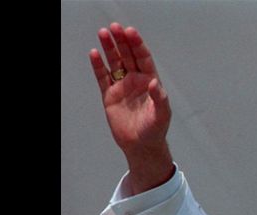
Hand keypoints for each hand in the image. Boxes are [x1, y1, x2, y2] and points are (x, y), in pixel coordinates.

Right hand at [89, 23, 173, 194]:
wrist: (141, 146)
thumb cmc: (155, 130)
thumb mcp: (162, 114)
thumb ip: (160, 98)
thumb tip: (155, 83)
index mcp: (150, 82)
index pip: (143, 58)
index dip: (137, 45)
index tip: (130, 32)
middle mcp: (136, 81)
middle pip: (128, 56)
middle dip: (122, 41)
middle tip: (114, 27)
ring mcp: (122, 87)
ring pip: (115, 63)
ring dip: (109, 48)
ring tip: (103, 33)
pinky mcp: (109, 95)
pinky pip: (102, 77)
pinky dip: (98, 66)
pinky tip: (94, 53)